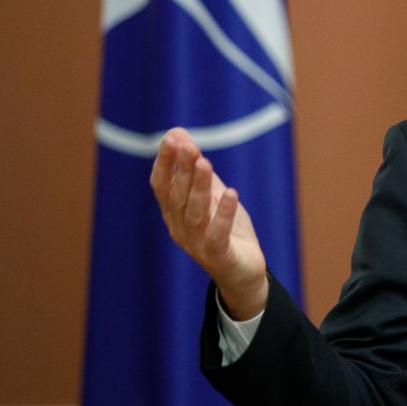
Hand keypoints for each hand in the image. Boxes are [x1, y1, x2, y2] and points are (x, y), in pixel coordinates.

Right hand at [150, 127, 268, 319]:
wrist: (244, 273)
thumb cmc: (227, 231)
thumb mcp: (213, 195)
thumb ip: (197, 169)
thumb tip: (177, 132)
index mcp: (174, 214)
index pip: (162, 186)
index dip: (165, 162)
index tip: (172, 137)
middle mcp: (180, 229)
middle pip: (177, 196)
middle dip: (183, 169)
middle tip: (189, 145)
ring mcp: (197, 245)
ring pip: (195, 213)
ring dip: (200, 187)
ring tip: (206, 163)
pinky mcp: (219, 256)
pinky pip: (217, 235)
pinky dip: (224, 214)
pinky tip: (232, 194)